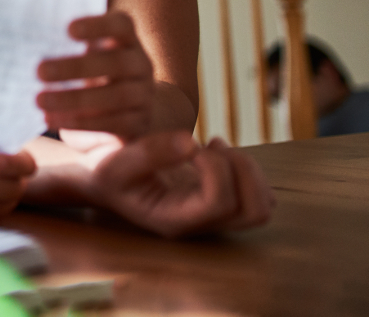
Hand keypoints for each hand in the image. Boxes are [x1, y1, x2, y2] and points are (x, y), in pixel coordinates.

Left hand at [37, 11, 153, 140]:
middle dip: (76, 67)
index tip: (68, 29)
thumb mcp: (84, 53)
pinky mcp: (138, 123)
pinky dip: (79, 122)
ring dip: (73, 99)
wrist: (128, 107)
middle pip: (117, 63)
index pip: (122, 25)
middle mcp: (141, 64)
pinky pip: (112, 124)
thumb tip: (25, 47)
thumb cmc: (93, 69)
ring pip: (115, 96)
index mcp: (127, 39)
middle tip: (39, 71)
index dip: (98, 25)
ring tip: (39, 100)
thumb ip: (65, 47)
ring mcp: (144, 95)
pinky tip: (50, 119)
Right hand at [86, 132, 274, 237]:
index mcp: (175, 220)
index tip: (192, 143)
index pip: (219, 203)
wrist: (105, 176)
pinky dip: (248, 170)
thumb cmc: (108, 169)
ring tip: (215, 146)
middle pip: (253, 212)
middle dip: (244, 170)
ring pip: (263, 206)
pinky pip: (259, 195)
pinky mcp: (221, 203)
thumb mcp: (114, 160)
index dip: (216, 168)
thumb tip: (190, 142)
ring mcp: (214, 217)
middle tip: (215, 143)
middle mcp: (200, 225)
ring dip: (248, 169)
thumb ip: (149, 152)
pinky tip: (216, 151)